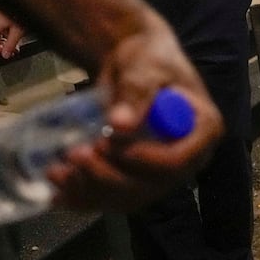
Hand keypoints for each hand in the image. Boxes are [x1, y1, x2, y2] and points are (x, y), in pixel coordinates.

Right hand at [0, 8, 26, 58]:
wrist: (19, 2)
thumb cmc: (16, 14)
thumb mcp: (17, 32)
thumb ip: (10, 45)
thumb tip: (5, 55)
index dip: (0, 51)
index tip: (9, 52)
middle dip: (5, 47)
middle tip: (15, 50)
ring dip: (7, 41)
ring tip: (17, 43)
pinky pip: (1, 30)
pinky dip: (8, 35)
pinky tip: (16, 35)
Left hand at [48, 14, 221, 212]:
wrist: (134, 66)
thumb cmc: (147, 59)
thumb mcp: (144, 68)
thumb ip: (136, 92)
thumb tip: (120, 125)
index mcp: (202, 131)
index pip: (178, 160)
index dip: (143, 160)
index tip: (106, 143)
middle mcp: (188, 160)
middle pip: (151, 185)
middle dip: (108, 177)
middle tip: (74, 154)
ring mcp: (162, 173)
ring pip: (130, 197)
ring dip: (91, 191)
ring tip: (56, 172)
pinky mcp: (139, 179)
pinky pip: (114, 199)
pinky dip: (85, 199)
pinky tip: (58, 195)